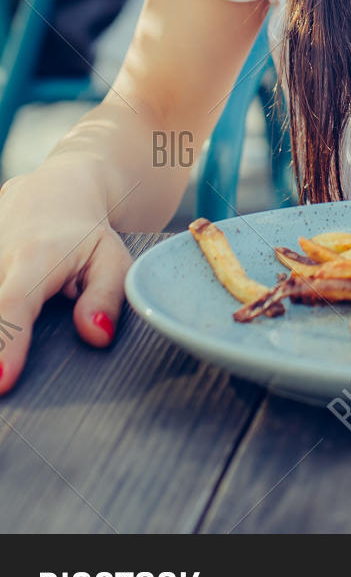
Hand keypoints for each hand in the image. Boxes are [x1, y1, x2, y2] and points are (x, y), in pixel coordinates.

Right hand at [0, 163, 131, 393]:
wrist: (56, 189)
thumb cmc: (88, 233)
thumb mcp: (113, 258)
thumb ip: (107, 297)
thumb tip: (96, 336)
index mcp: (36, 256)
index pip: (15, 303)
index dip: (7, 342)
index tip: (1, 382)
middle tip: (5, 387)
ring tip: (6, 364)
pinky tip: (6, 342)